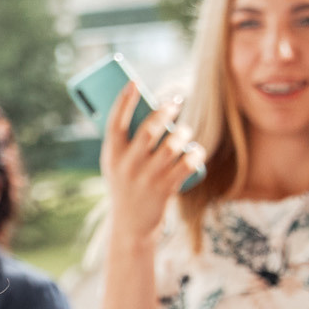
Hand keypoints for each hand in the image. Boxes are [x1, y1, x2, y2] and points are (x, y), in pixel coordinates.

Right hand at [96, 83, 203, 245]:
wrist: (129, 225)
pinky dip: (195, 155)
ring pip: (172, 146)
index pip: (115, 122)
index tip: (135, 82)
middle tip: (175, 102)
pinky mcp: (164, 189)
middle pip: (149, 130)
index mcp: (111, 155)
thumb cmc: (125, 185)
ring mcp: (147, 178)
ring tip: (186, 131)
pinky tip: (196, 151)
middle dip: (165, 112)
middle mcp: (127, 165)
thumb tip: (148, 109)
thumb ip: (126, 141)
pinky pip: (186, 165)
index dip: (125, 100)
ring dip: (184, 133)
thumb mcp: (116, 164)